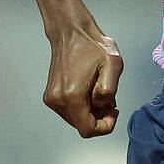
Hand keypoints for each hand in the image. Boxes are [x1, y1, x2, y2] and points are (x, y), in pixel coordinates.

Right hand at [43, 22, 123, 137]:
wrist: (71, 33)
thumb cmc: (93, 46)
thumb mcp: (113, 65)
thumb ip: (109, 90)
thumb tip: (102, 106)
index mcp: (71, 96)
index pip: (88, 130)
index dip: (105, 126)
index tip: (113, 111)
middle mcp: (57, 101)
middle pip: (81, 125)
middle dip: (99, 117)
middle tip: (110, 99)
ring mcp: (51, 98)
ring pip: (76, 119)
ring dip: (91, 111)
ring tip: (99, 90)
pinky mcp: (50, 95)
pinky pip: (70, 110)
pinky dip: (82, 105)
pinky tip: (90, 89)